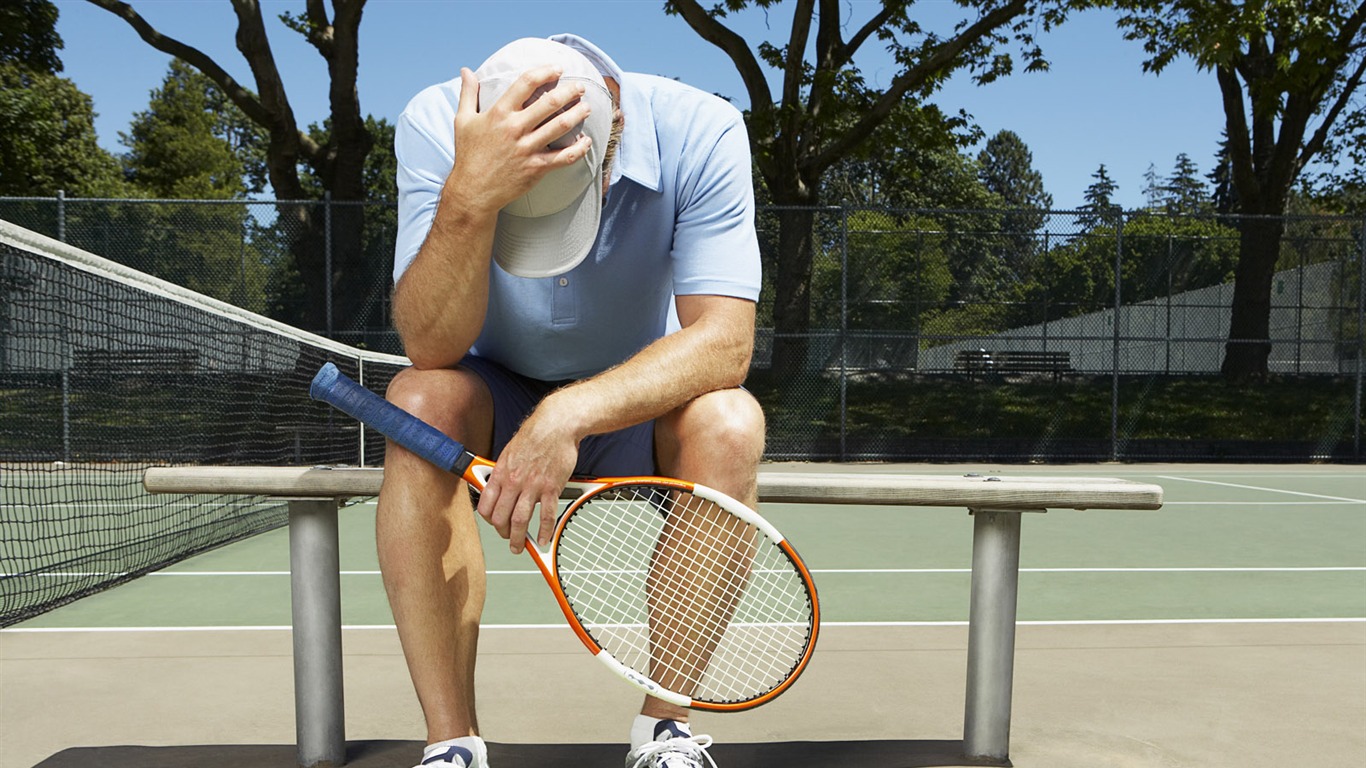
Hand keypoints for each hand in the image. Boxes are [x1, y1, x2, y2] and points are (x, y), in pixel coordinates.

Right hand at [447, 65, 595, 217]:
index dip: (545, 72)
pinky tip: (586, 141)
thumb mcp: (463, 120)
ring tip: (586, 107)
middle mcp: (515, 128)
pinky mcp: (536, 168)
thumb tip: (465, 70)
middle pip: (550, 103)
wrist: (473, 190)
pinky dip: (579, 149)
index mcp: (499, 113)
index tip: (557, 69)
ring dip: (577, 114)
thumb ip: (468, 93)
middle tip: (580, 87)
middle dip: (569, 91)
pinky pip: (564, 157)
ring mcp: (527, 148)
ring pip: (560, 126)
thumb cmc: (469, 154)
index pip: (526, 83)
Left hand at [476, 404, 579, 554]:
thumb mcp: (509, 451)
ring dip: (518, 538)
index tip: (494, 523)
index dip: (489, 519)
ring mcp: (533, 486)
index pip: (486, 505)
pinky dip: (544, 530)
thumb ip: (504, 471)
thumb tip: (499, 487)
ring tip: (520, 546)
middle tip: (508, 538)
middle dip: (502, 533)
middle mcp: (514, 481)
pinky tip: (543, 538)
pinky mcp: (551, 487)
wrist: (557, 424)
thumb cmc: (535, 434)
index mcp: (501, 472)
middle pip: (501, 517)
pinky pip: (546, 515)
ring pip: (520, 520)